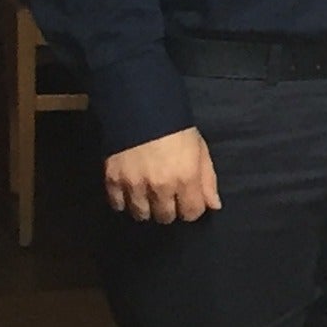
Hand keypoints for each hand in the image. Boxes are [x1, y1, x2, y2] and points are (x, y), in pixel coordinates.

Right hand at [104, 127, 220, 223]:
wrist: (140, 109)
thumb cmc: (176, 130)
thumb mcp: (200, 151)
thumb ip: (207, 180)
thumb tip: (213, 206)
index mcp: (185, 179)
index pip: (191, 214)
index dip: (191, 209)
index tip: (187, 201)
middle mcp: (160, 187)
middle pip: (165, 217)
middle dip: (168, 209)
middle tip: (166, 196)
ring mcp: (134, 185)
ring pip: (141, 214)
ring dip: (146, 208)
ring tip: (148, 195)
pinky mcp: (112, 180)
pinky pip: (117, 205)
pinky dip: (123, 201)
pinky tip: (130, 191)